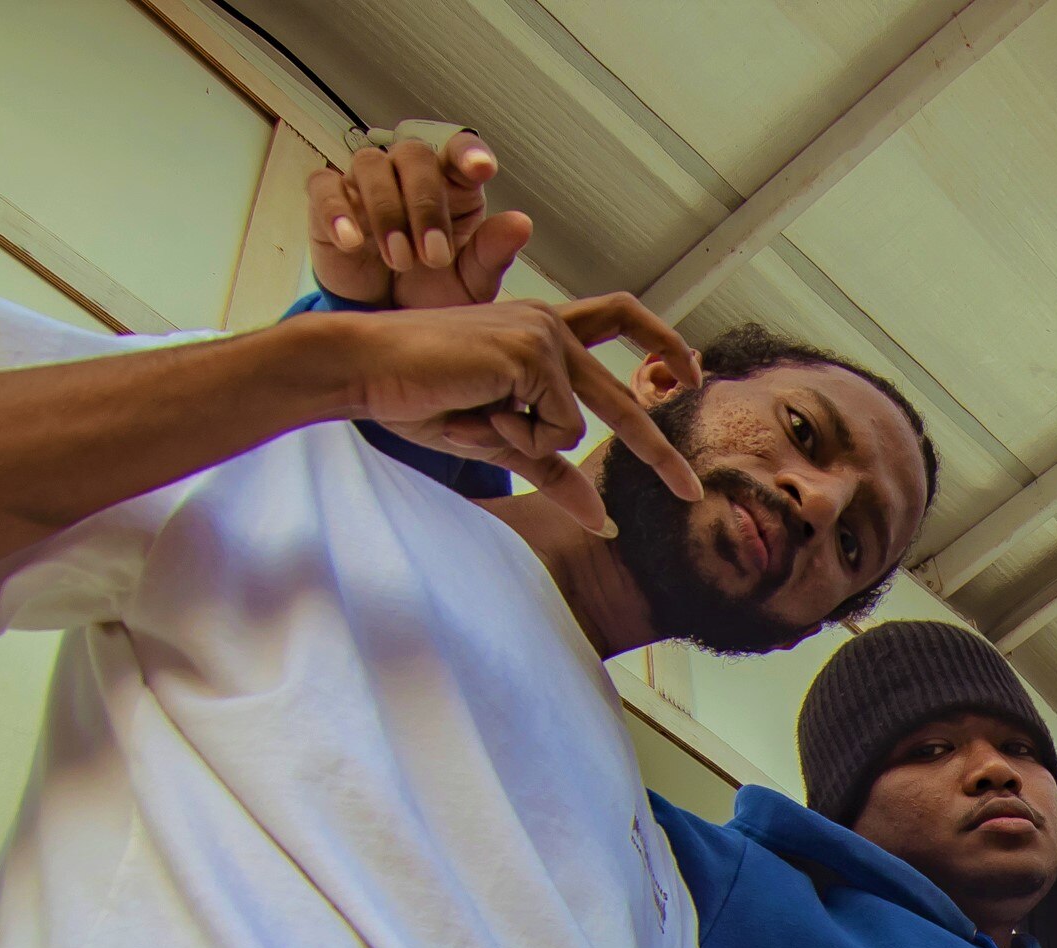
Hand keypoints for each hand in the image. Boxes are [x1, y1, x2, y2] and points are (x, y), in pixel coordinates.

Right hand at [308, 126, 529, 307]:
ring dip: (387, 212)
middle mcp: (408, 176)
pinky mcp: (328, 202)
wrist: (386, 323)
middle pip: (414, 154)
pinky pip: (324, 187)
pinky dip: (336, 212)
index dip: (469, 153)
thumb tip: (522, 223)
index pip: (460, 150)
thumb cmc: (432, 294)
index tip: (482, 169)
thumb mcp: (469, 283)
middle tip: (433, 258)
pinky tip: (352, 243)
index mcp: (452, 187)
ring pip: (370, 165)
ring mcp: (366, 185)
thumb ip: (493, 254)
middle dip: (425, 204)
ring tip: (398, 261)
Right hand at [323, 299, 699, 533]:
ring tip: (469, 416)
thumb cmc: (417, 394)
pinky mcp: (532, 355)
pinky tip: (470, 408)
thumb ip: (551, 471)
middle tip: (692, 492)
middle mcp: (549, 323)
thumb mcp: (496, 438)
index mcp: (541, 326)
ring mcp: (543, 335)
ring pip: (573, 426)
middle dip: (658, 452)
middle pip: (624, 394)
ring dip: (521, 442)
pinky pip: (550, 429)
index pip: (619, 318)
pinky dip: (512, 437)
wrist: (362, 366)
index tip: (694, 370)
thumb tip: (602, 519)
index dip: (663, 341)